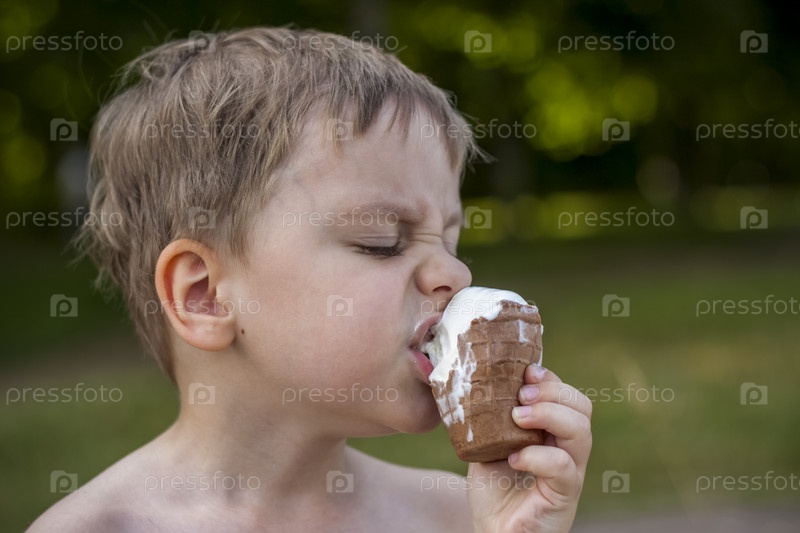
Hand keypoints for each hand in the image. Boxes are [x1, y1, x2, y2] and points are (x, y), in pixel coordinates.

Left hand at [467, 365, 592, 532]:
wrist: (492, 531)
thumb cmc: (494, 490)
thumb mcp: (489, 443)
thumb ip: (492, 416)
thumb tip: (480, 379)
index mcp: (554, 433)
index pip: (568, 397)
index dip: (551, 379)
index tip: (525, 370)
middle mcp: (568, 450)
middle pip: (582, 408)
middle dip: (553, 391)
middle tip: (522, 395)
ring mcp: (570, 473)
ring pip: (581, 433)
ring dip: (549, 415)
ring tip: (516, 418)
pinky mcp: (564, 496)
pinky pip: (563, 467)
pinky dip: (537, 456)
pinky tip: (513, 458)